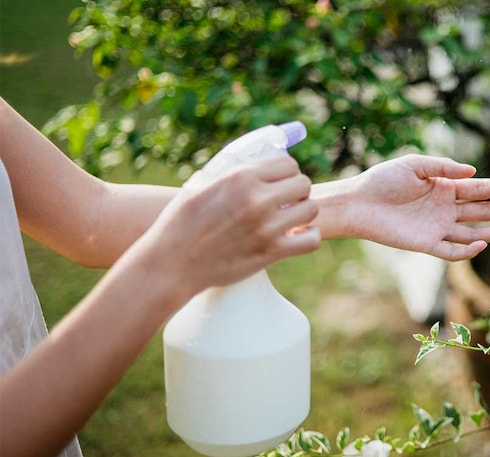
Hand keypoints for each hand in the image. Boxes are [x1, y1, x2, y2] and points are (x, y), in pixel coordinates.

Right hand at [134, 156, 320, 293]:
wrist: (172, 262)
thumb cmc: (183, 220)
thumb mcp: (202, 182)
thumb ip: (232, 168)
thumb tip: (261, 154)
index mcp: (241, 177)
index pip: (288, 164)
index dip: (287, 173)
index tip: (280, 183)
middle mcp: (256, 199)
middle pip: (303, 184)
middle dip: (297, 191)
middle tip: (287, 201)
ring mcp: (266, 227)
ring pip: (311, 209)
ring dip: (304, 212)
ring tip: (292, 217)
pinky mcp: (270, 252)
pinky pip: (311, 240)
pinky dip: (309, 236)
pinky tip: (298, 235)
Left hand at [338, 154, 489, 260]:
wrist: (359, 203)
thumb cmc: (384, 180)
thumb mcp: (414, 165)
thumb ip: (443, 167)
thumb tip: (472, 172)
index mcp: (445, 187)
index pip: (479, 188)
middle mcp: (445, 208)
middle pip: (483, 210)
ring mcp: (437, 227)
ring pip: (473, 232)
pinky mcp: (426, 244)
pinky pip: (452, 251)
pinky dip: (468, 250)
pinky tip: (482, 243)